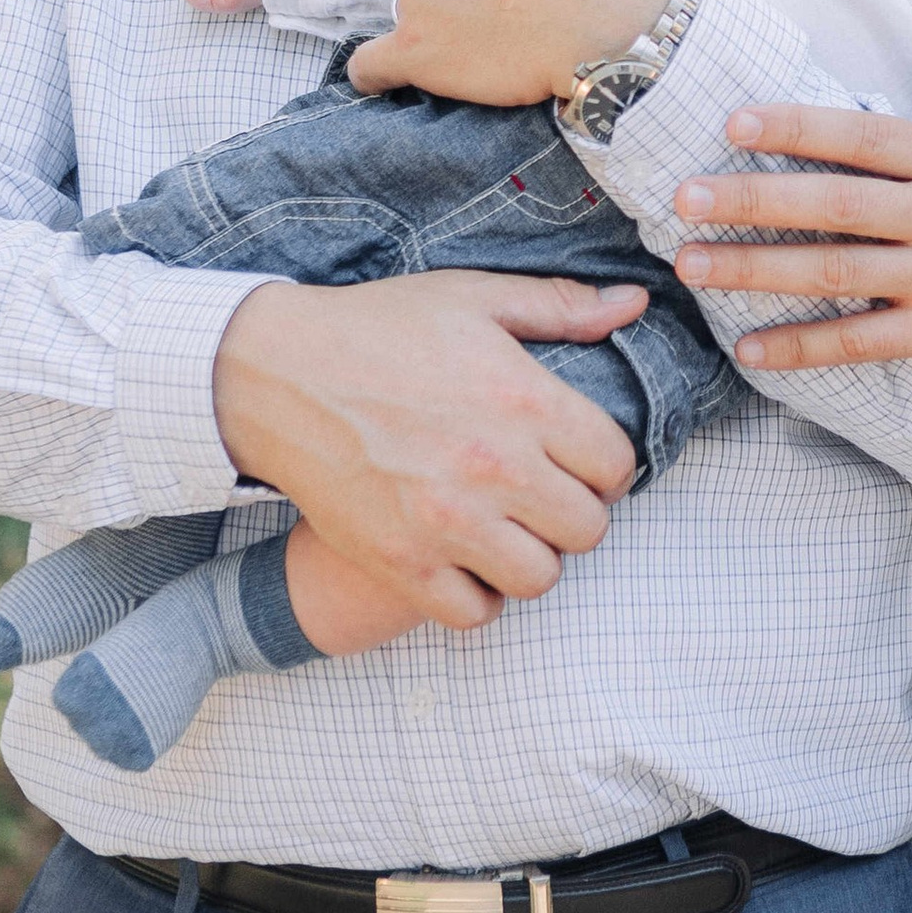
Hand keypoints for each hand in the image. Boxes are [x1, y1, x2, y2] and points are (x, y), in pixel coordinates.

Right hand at [212, 273, 645, 626]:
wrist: (278, 374)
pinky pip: (474, 613)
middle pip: (587, 529)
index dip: (606, 466)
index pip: (615, 464)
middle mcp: (495, 468)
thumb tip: (633, 305)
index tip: (579, 461)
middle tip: (543, 497)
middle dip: (574, 513)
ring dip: (531, 557)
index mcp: (524, 400)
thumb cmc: (379, 329)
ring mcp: (447, 522)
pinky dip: (478, 596)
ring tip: (507, 530)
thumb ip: (561, 308)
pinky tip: (466, 562)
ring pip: (539, 578)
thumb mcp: (474, 299)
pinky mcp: (401, 562)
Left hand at [669, 18, 911, 370]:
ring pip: (835, 275)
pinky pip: (863, 345)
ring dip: (758, 270)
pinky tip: (751, 349)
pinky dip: (805, 350)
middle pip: (833, 207)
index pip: (865, 139)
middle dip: (753, 201)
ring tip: (694, 264)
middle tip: (683, 198)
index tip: (736, 122)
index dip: (798, 128)